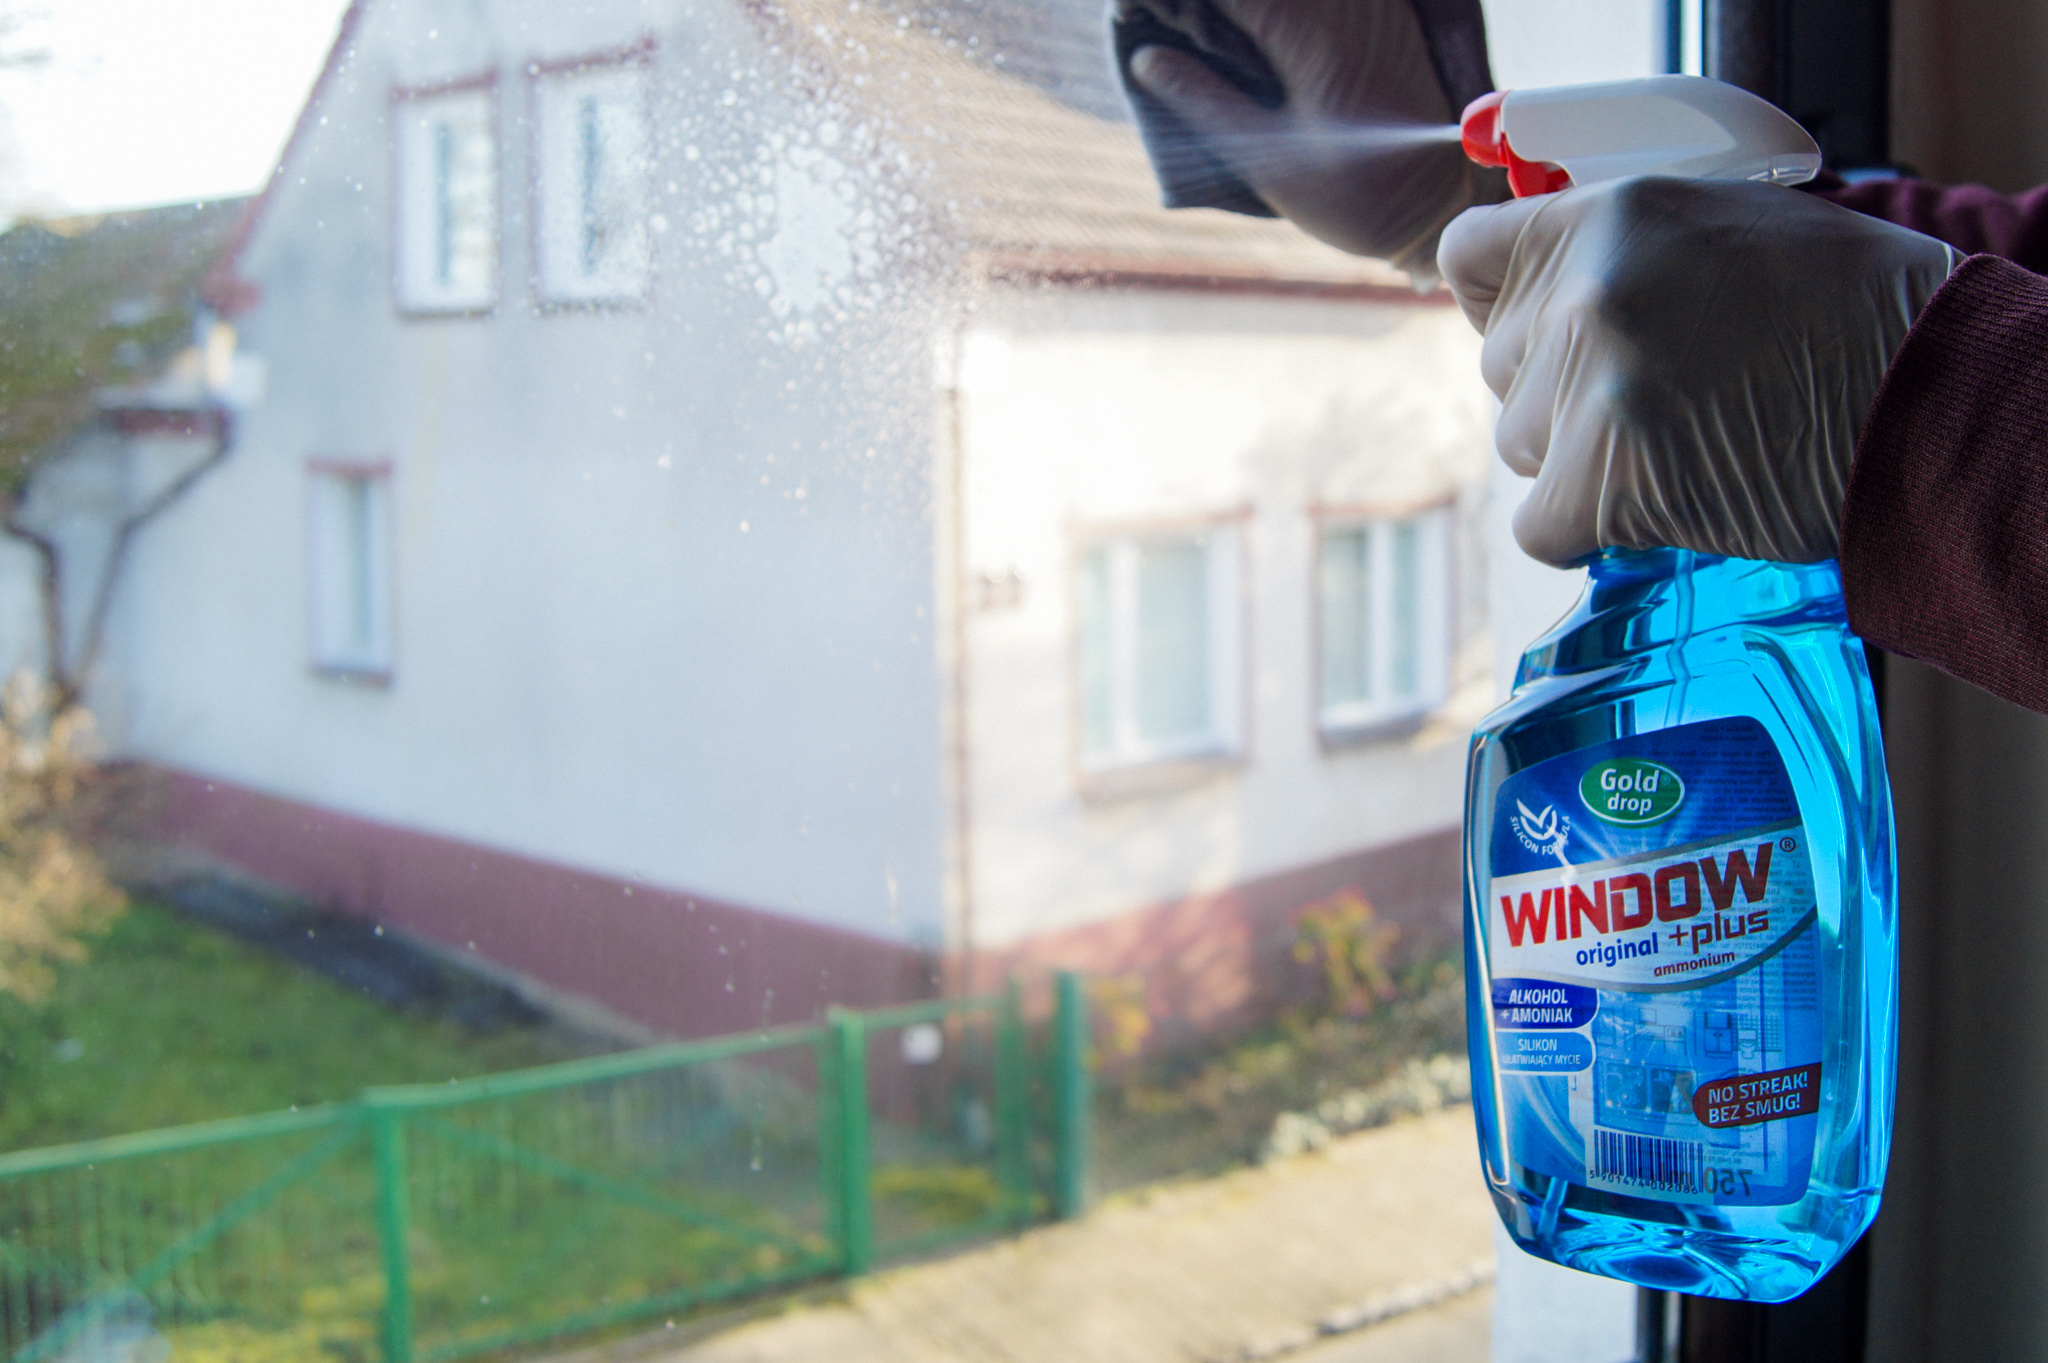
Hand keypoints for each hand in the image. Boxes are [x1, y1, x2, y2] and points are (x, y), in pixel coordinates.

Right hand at [1120, 0, 1506, 274]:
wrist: (1444, 204)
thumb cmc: (1352, 196)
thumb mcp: (1265, 159)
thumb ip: (1203, 99)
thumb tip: (1145, 58)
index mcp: (1309, 34)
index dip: (1179, 2)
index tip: (1137, 12)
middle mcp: (1346, 4)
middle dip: (1213, 7)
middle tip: (1172, 25)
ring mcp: (1373, 3)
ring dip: (1247, 9)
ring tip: (1210, 30)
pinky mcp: (1388, 10)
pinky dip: (1283, 11)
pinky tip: (1258, 31)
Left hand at [1437, 176, 1958, 565]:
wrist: (1925, 393)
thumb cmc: (1845, 311)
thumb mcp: (1723, 228)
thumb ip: (1620, 251)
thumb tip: (1541, 292)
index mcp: (1607, 216)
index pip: (1467, 257)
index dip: (1501, 301)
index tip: (1541, 327)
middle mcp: (1581, 295)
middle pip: (1503, 368)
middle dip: (1562, 388)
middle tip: (1664, 393)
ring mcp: (1584, 390)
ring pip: (1522, 446)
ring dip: (1582, 458)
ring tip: (1685, 440)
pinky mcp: (1596, 481)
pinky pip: (1540, 526)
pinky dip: (1588, 529)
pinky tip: (1660, 503)